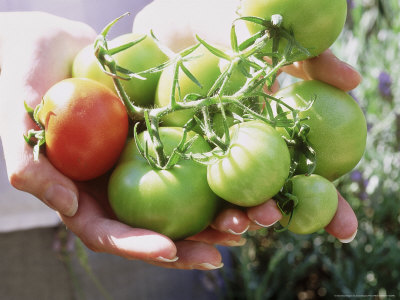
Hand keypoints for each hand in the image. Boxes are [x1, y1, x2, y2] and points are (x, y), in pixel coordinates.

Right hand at [0, 11, 243, 269]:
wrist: (55, 44)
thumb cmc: (25, 76)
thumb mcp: (18, 117)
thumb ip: (30, 164)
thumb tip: (66, 205)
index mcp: (82, 193)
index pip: (109, 232)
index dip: (138, 246)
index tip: (170, 249)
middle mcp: (116, 185)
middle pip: (156, 226)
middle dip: (193, 241)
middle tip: (230, 244)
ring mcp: (141, 162)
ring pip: (183, 199)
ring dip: (218, 213)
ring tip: (253, 219)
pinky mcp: (162, 137)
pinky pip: (194, 159)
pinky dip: (220, 172)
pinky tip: (247, 179)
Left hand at [194, 50, 359, 245]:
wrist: (184, 31)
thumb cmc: (237, 35)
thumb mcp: (281, 44)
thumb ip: (317, 63)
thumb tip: (354, 82)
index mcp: (279, 136)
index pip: (309, 177)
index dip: (330, 205)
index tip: (346, 232)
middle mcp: (253, 152)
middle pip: (273, 194)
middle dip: (281, 217)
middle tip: (278, 221)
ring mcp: (222, 155)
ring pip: (237, 196)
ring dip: (242, 215)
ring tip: (242, 222)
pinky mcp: (190, 153)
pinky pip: (202, 183)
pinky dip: (209, 202)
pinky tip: (215, 215)